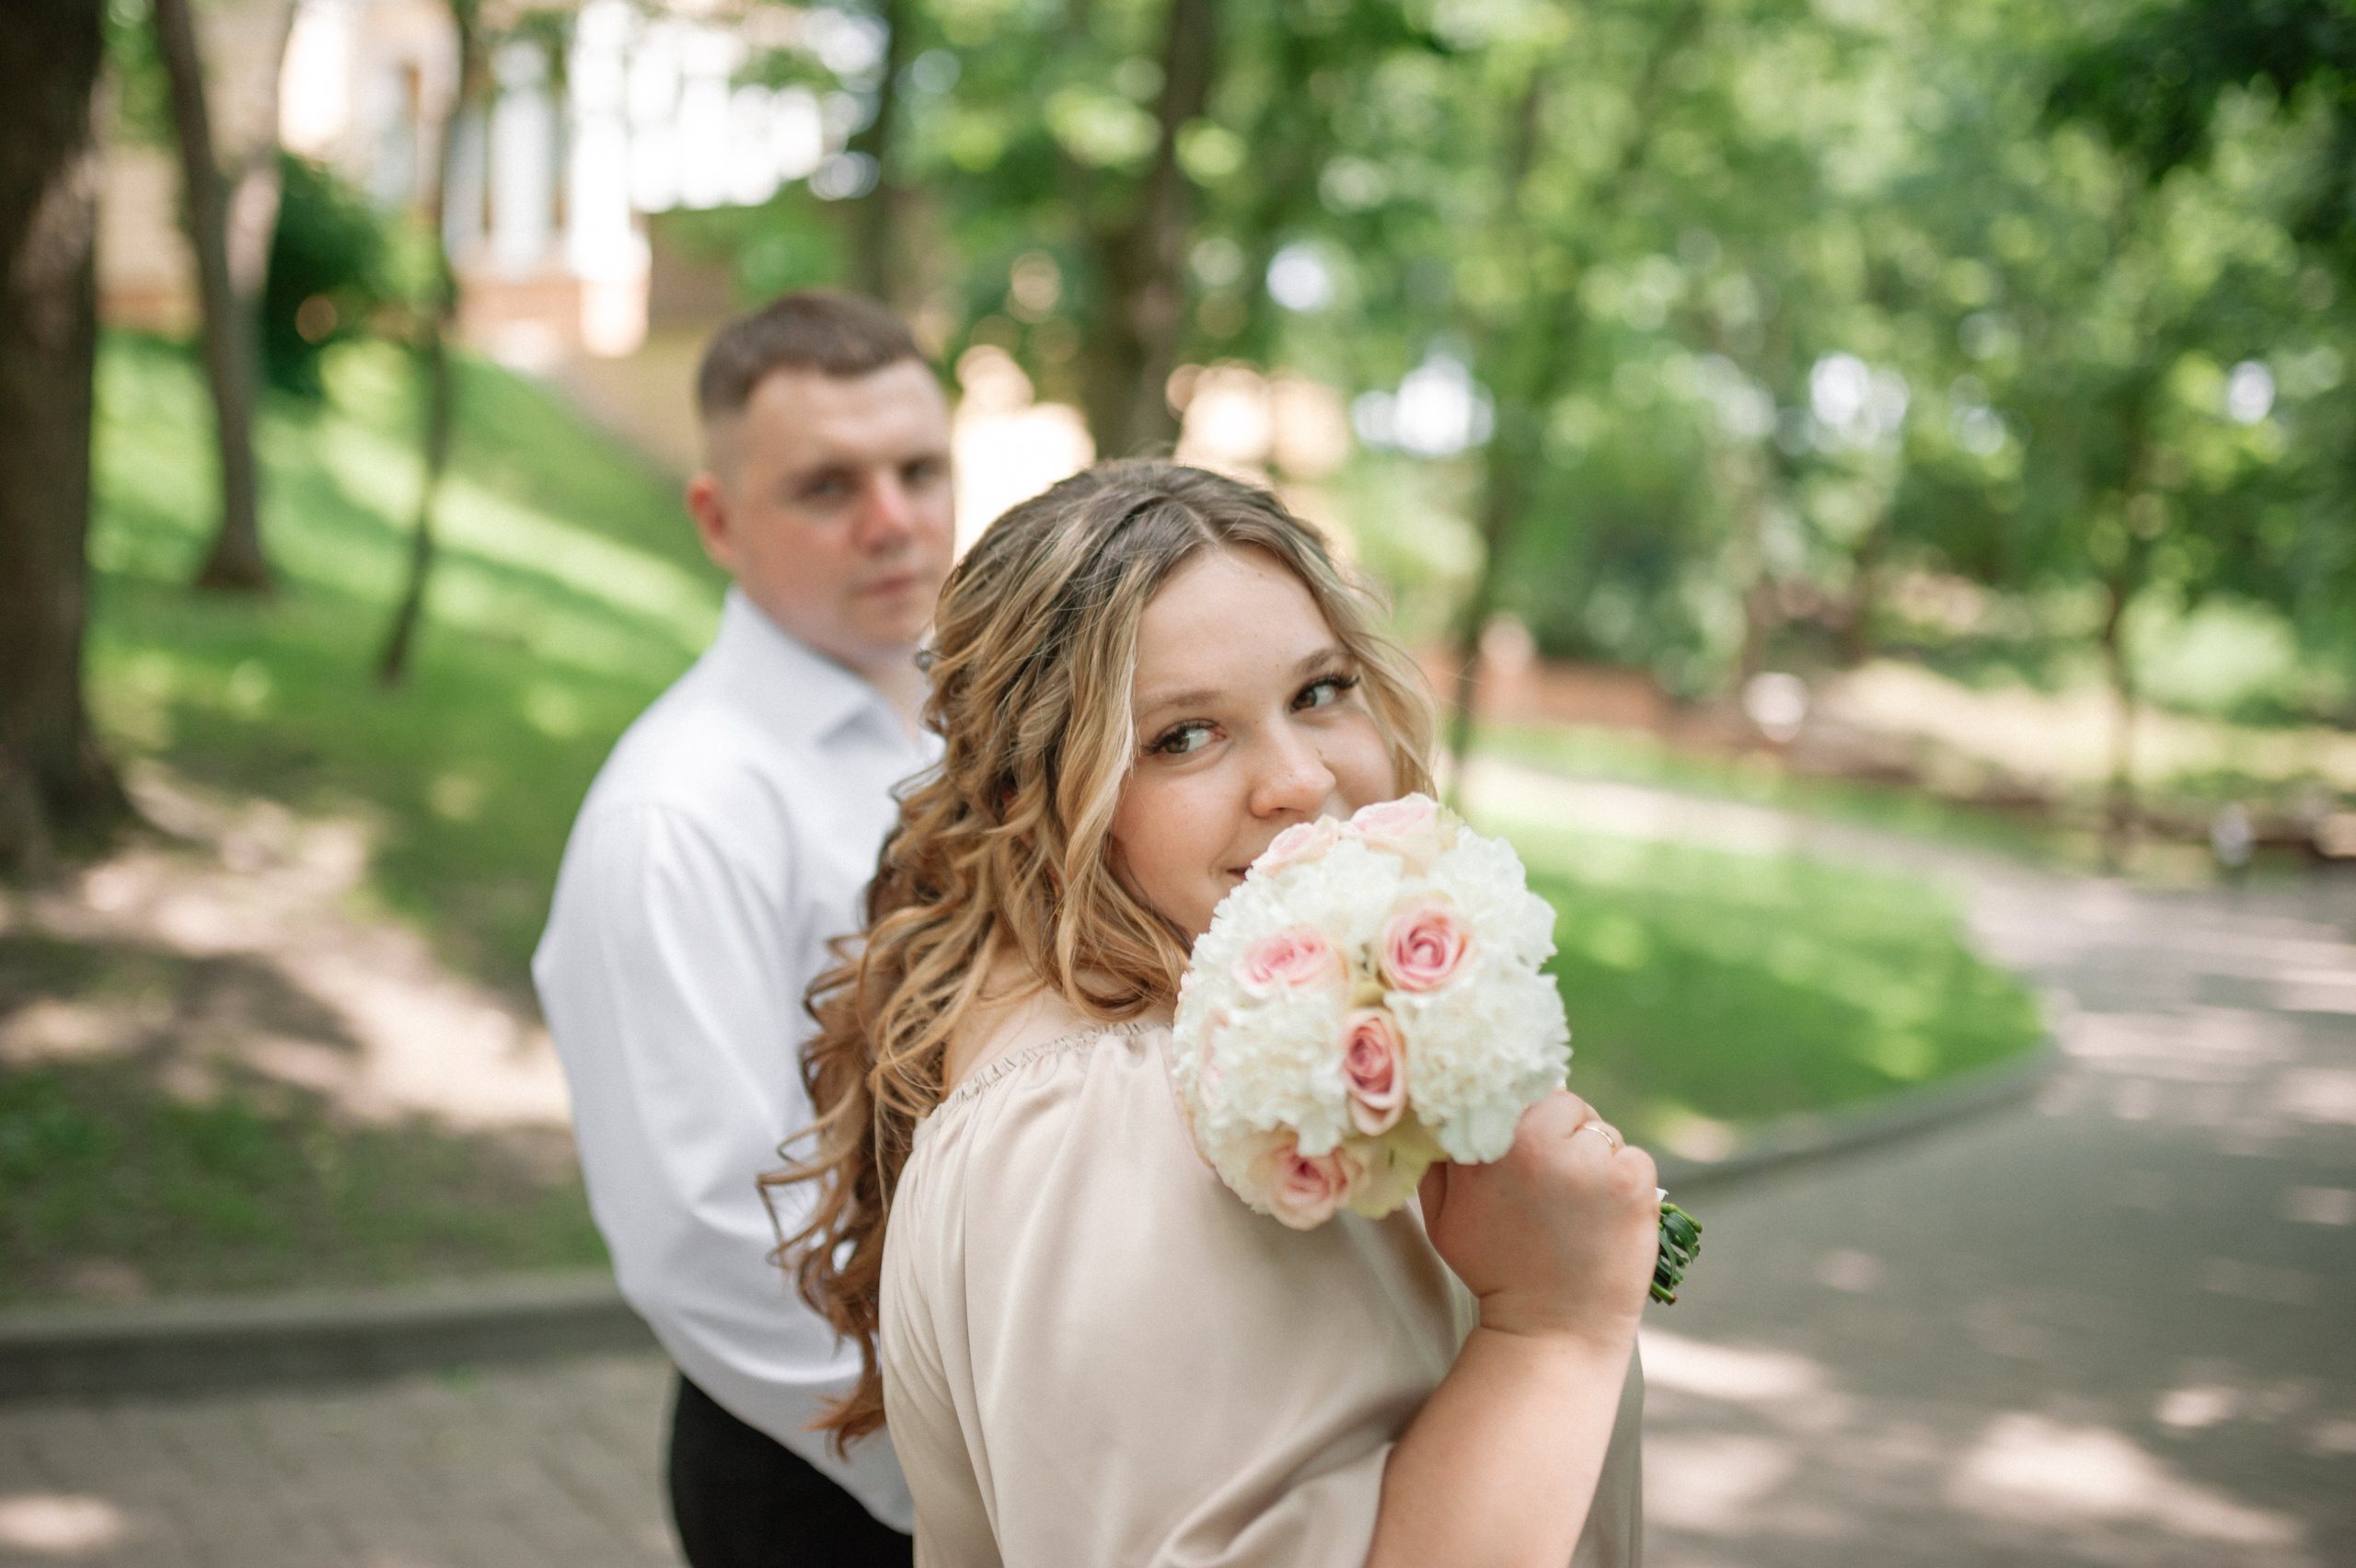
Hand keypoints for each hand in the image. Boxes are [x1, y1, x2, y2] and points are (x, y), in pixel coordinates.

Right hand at [1417, 1091, 1658, 1347]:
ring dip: (1595, 1157)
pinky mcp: (1633, 1180)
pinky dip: (1626, 1180)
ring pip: (1600, 1130)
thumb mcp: (1443, 1213)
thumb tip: (1444, 1107)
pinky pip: (1633, 1156)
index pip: (1512, 1085)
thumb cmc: (1494, 1270)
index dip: (1521, 1108)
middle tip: (1553, 1182)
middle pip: (1562, 1101)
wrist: (1552, 1331)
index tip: (1524, 1135)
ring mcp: (1590, 1160)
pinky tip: (1605, 1217)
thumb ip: (1441, 1155)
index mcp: (1490, 1142)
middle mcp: (1539, 1142)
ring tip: (1578, 1207)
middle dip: (1561, 1132)